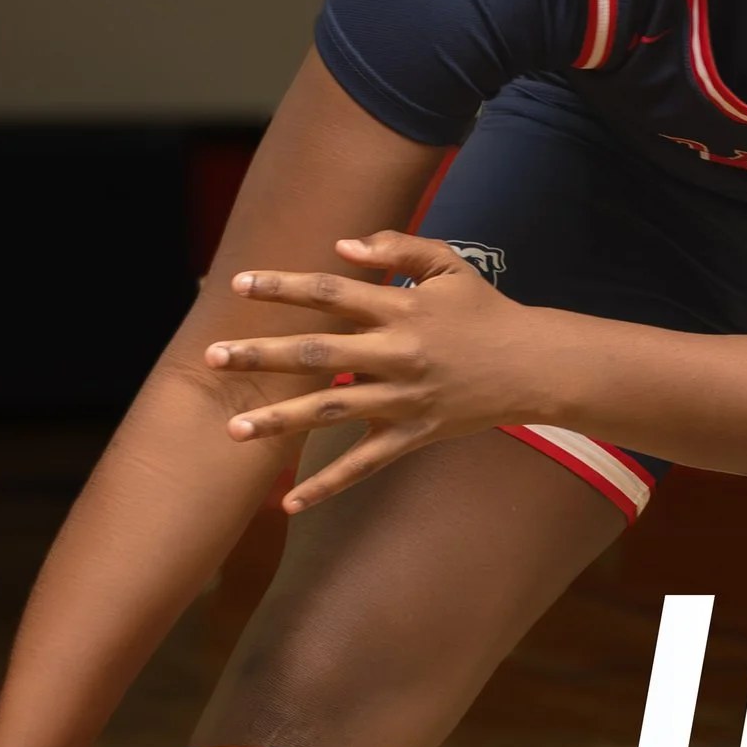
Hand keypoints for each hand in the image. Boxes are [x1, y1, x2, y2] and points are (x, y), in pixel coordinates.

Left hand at [205, 233, 546, 509]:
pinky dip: (327, 485)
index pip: (331, 293)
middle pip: (318, 354)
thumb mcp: (449, 265)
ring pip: (331, 412)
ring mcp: (404, 399)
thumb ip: (397, 248)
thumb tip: (341, 245)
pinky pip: (364, 464)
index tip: (238, 284)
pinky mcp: (413, 435)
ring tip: (233, 429)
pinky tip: (289, 501)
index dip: (284, 287)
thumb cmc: (485, 311)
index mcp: (401, 309)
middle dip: (262, 355)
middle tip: (212, 356)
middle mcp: (397, 354)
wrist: (534, 366)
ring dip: (280, 421)